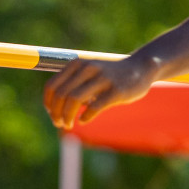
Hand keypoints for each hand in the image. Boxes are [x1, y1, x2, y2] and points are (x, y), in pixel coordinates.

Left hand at [42, 56, 157, 129]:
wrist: (140, 68)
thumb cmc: (109, 74)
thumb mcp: (87, 72)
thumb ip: (71, 84)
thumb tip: (52, 107)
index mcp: (77, 64)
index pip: (52, 86)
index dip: (48, 103)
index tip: (51, 114)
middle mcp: (87, 68)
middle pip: (61, 94)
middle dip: (56, 113)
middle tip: (59, 123)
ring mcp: (102, 78)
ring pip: (74, 100)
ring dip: (67, 116)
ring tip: (68, 125)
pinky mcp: (116, 90)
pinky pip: (95, 106)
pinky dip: (86, 116)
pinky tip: (83, 120)